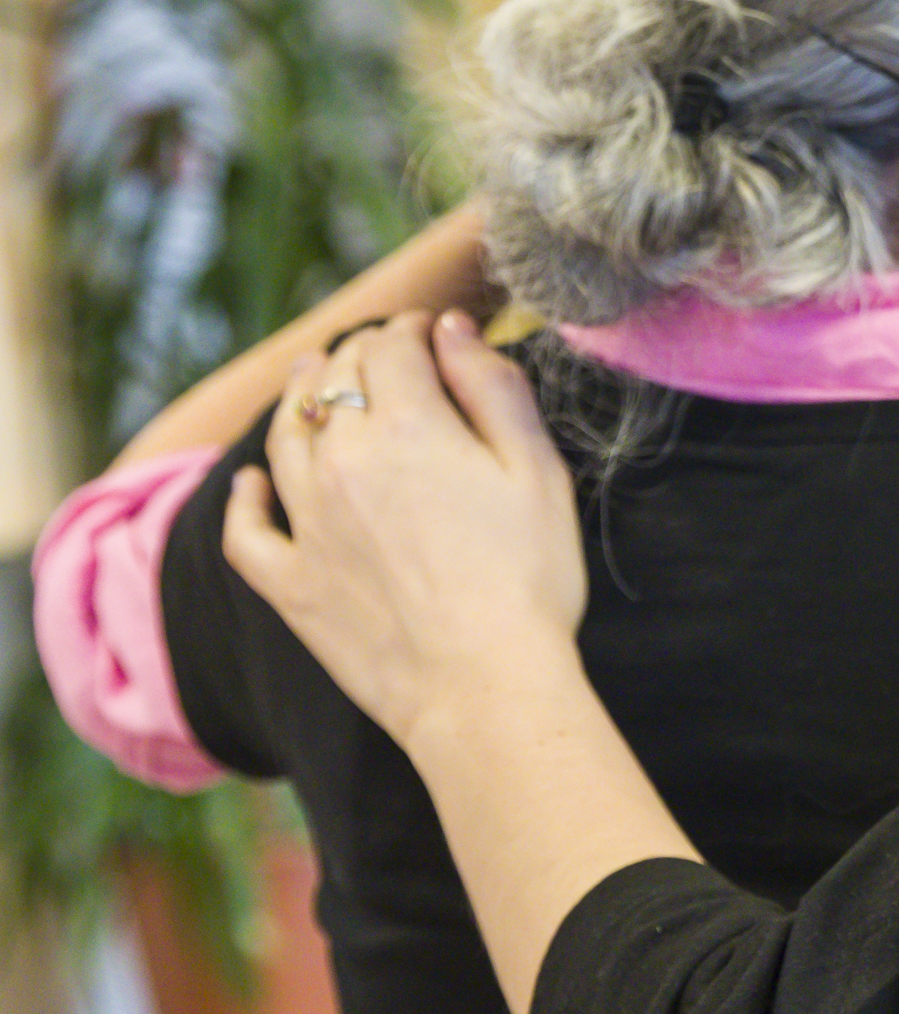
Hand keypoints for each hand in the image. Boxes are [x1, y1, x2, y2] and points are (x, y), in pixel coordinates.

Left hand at [222, 310, 587, 748]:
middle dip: (357, 355)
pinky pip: (245, 528)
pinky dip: (245, 497)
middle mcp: (342, 463)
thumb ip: (494, 388)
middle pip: (333, 381)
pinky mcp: (289, 582)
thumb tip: (450, 328)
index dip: (411, 328)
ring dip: (297, 401)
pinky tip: (252, 483)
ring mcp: (307, 524)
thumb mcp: (538, 471)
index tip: (429, 330)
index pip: (391, 345)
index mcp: (409, 427)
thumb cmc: (530, 579)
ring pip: (284, 438)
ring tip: (308, 383)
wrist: (484, 686)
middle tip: (381, 354)